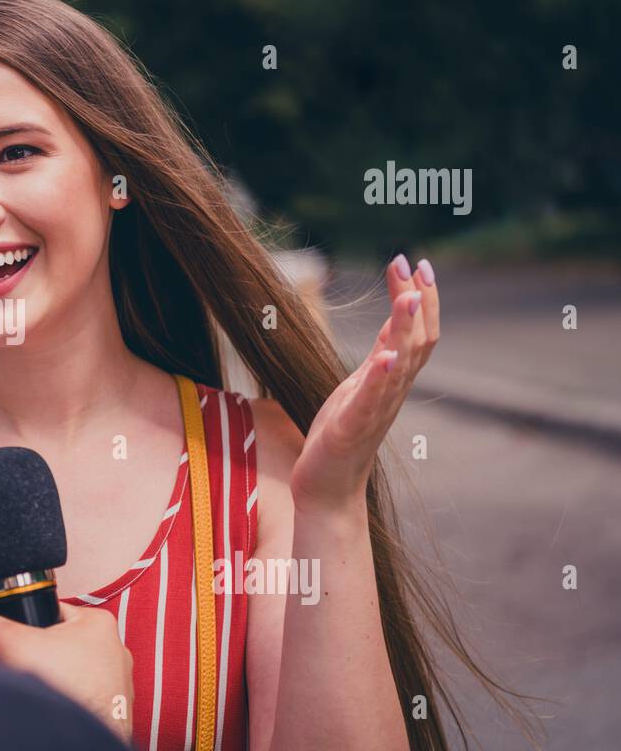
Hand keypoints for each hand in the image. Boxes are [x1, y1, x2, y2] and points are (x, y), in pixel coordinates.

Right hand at [0, 602, 133, 743]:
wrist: (77, 742)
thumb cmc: (64, 692)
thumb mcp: (8, 644)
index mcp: (97, 624)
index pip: (46, 613)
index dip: (18, 629)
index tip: (8, 647)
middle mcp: (113, 652)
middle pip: (52, 646)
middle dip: (29, 660)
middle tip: (18, 673)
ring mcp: (114, 685)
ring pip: (63, 674)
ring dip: (44, 682)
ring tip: (34, 693)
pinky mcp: (110, 711)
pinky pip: (75, 698)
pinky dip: (59, 702)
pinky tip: (48, 709)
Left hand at [290, 255, 439, 516]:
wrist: (329, 488)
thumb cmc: (342, 435)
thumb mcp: (360, 384)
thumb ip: (381, 353)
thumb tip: (397, 314)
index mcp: (391, 381)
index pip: (417, 333)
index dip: (422, 298)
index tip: (417, 262)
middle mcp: (391, 393)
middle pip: (417, 342)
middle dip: (418, 302)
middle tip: (415, 264)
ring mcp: (374, 411)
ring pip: (400, 366)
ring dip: (405, 330)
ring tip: (408, 297)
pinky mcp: (351, 429)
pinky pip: (370, 401)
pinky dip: (379, 377)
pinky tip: (384, 355)